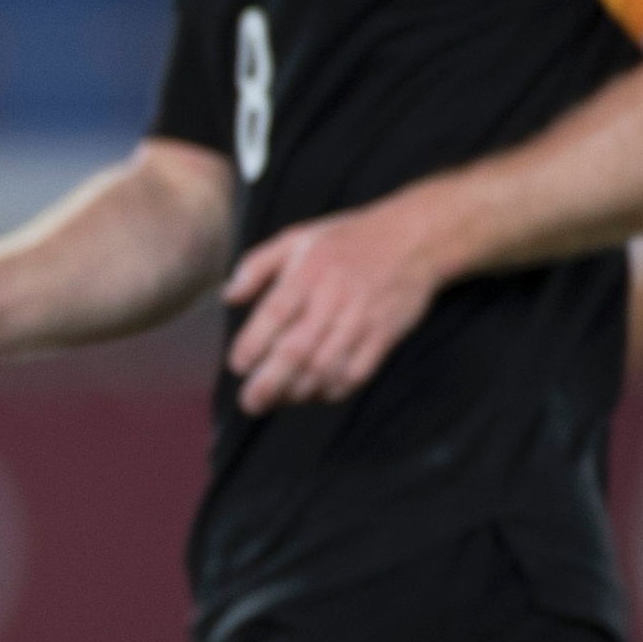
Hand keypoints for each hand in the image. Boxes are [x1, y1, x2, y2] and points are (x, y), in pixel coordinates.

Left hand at [221, 196, 455, 410]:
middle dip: (269, 384)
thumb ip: (256, 266)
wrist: (415, 238)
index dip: (252, 345)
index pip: (274, 315)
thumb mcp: (297, 238)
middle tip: (250, 403)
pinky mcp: (385, 335)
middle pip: (297, 351)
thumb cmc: (348, 240)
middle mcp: (334, 298)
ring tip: (278, 401)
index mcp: (308, 274)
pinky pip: (357, 372)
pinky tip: (316, 394)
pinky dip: (334, 390)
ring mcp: (362, 319)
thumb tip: (227, 296)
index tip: (238, 365)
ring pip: (325, 369)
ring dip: (298, 392)